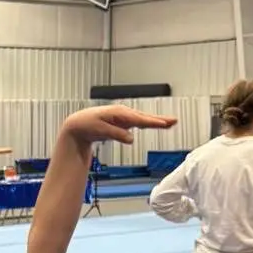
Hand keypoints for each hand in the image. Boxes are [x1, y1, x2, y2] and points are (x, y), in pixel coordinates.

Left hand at [59, 104, 177, 147]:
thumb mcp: (100, 131)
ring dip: (156, 121)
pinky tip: (154, 124)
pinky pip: (138, 122)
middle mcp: (123, 113)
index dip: (152, 122)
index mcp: (119, 113)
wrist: (78, 124)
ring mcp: (123, 117)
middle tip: (174, 121)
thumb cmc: (87, 125)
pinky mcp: (122, 122)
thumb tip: (131, 139)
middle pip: (144, 117)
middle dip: (159, 119)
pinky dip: (147, 123)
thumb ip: (116, 135)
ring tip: (170, 123)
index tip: (163, 124)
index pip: (139, 119)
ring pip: (142, 119)